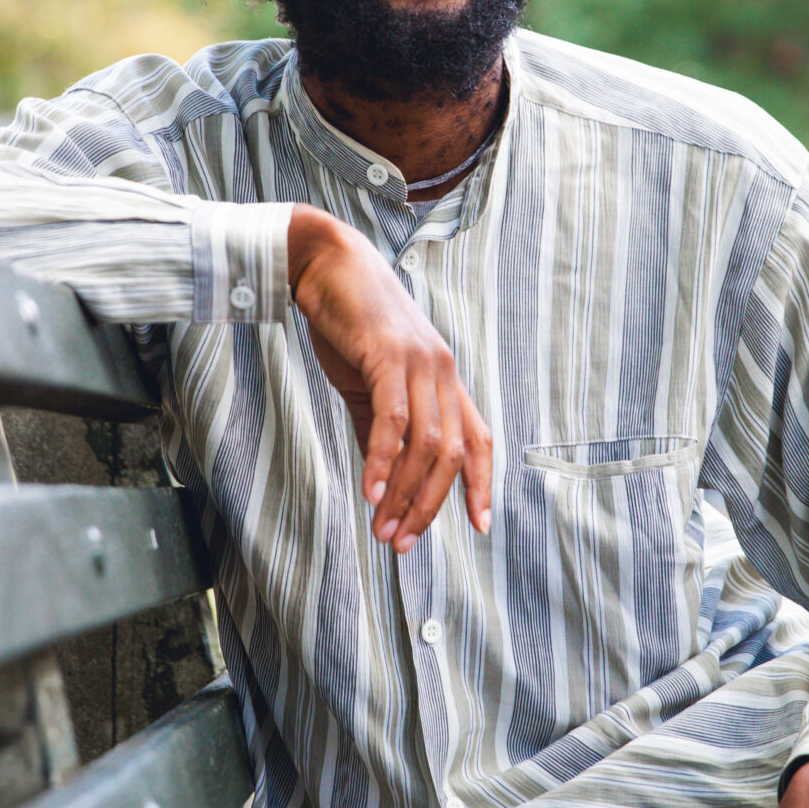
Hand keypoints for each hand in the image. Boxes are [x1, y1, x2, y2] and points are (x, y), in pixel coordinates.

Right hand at [287, 205, 492, 552]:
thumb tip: (383, 478)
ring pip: (426, 444)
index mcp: (445, 378)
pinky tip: (370, 491)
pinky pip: (392, 419)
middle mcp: (443, 371)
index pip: (478, 439)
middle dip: (429, 507)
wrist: (325, 263)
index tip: (480, 526)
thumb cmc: (349, 322)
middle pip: (452, 455)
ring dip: (404, 494)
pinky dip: (382, 461)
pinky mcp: (389, 356)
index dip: (482, 484)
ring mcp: (421, 362)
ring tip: (382, 529)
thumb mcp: (371, 381)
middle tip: (401, 543)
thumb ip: (381, 427)